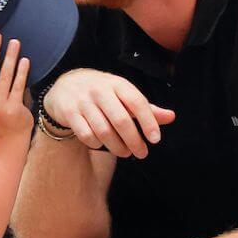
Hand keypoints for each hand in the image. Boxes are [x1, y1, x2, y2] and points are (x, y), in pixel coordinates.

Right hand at [43, 69, 174, 157]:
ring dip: (117, 146)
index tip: (155, 139)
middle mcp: (100, 90)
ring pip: (103, 130)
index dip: (148, 122)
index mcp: (117, 84)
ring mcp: (83, 101)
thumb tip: (171, 117)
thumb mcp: (123, 94)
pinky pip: (86, 135)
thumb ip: (146, 108)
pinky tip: (102, 144)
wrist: (66, 86)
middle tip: (142, 153)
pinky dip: (97, 144)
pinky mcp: (70, 113)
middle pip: (121, 120)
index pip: (137, 102)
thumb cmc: (102, 92)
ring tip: (125, 152)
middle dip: (134, 140)